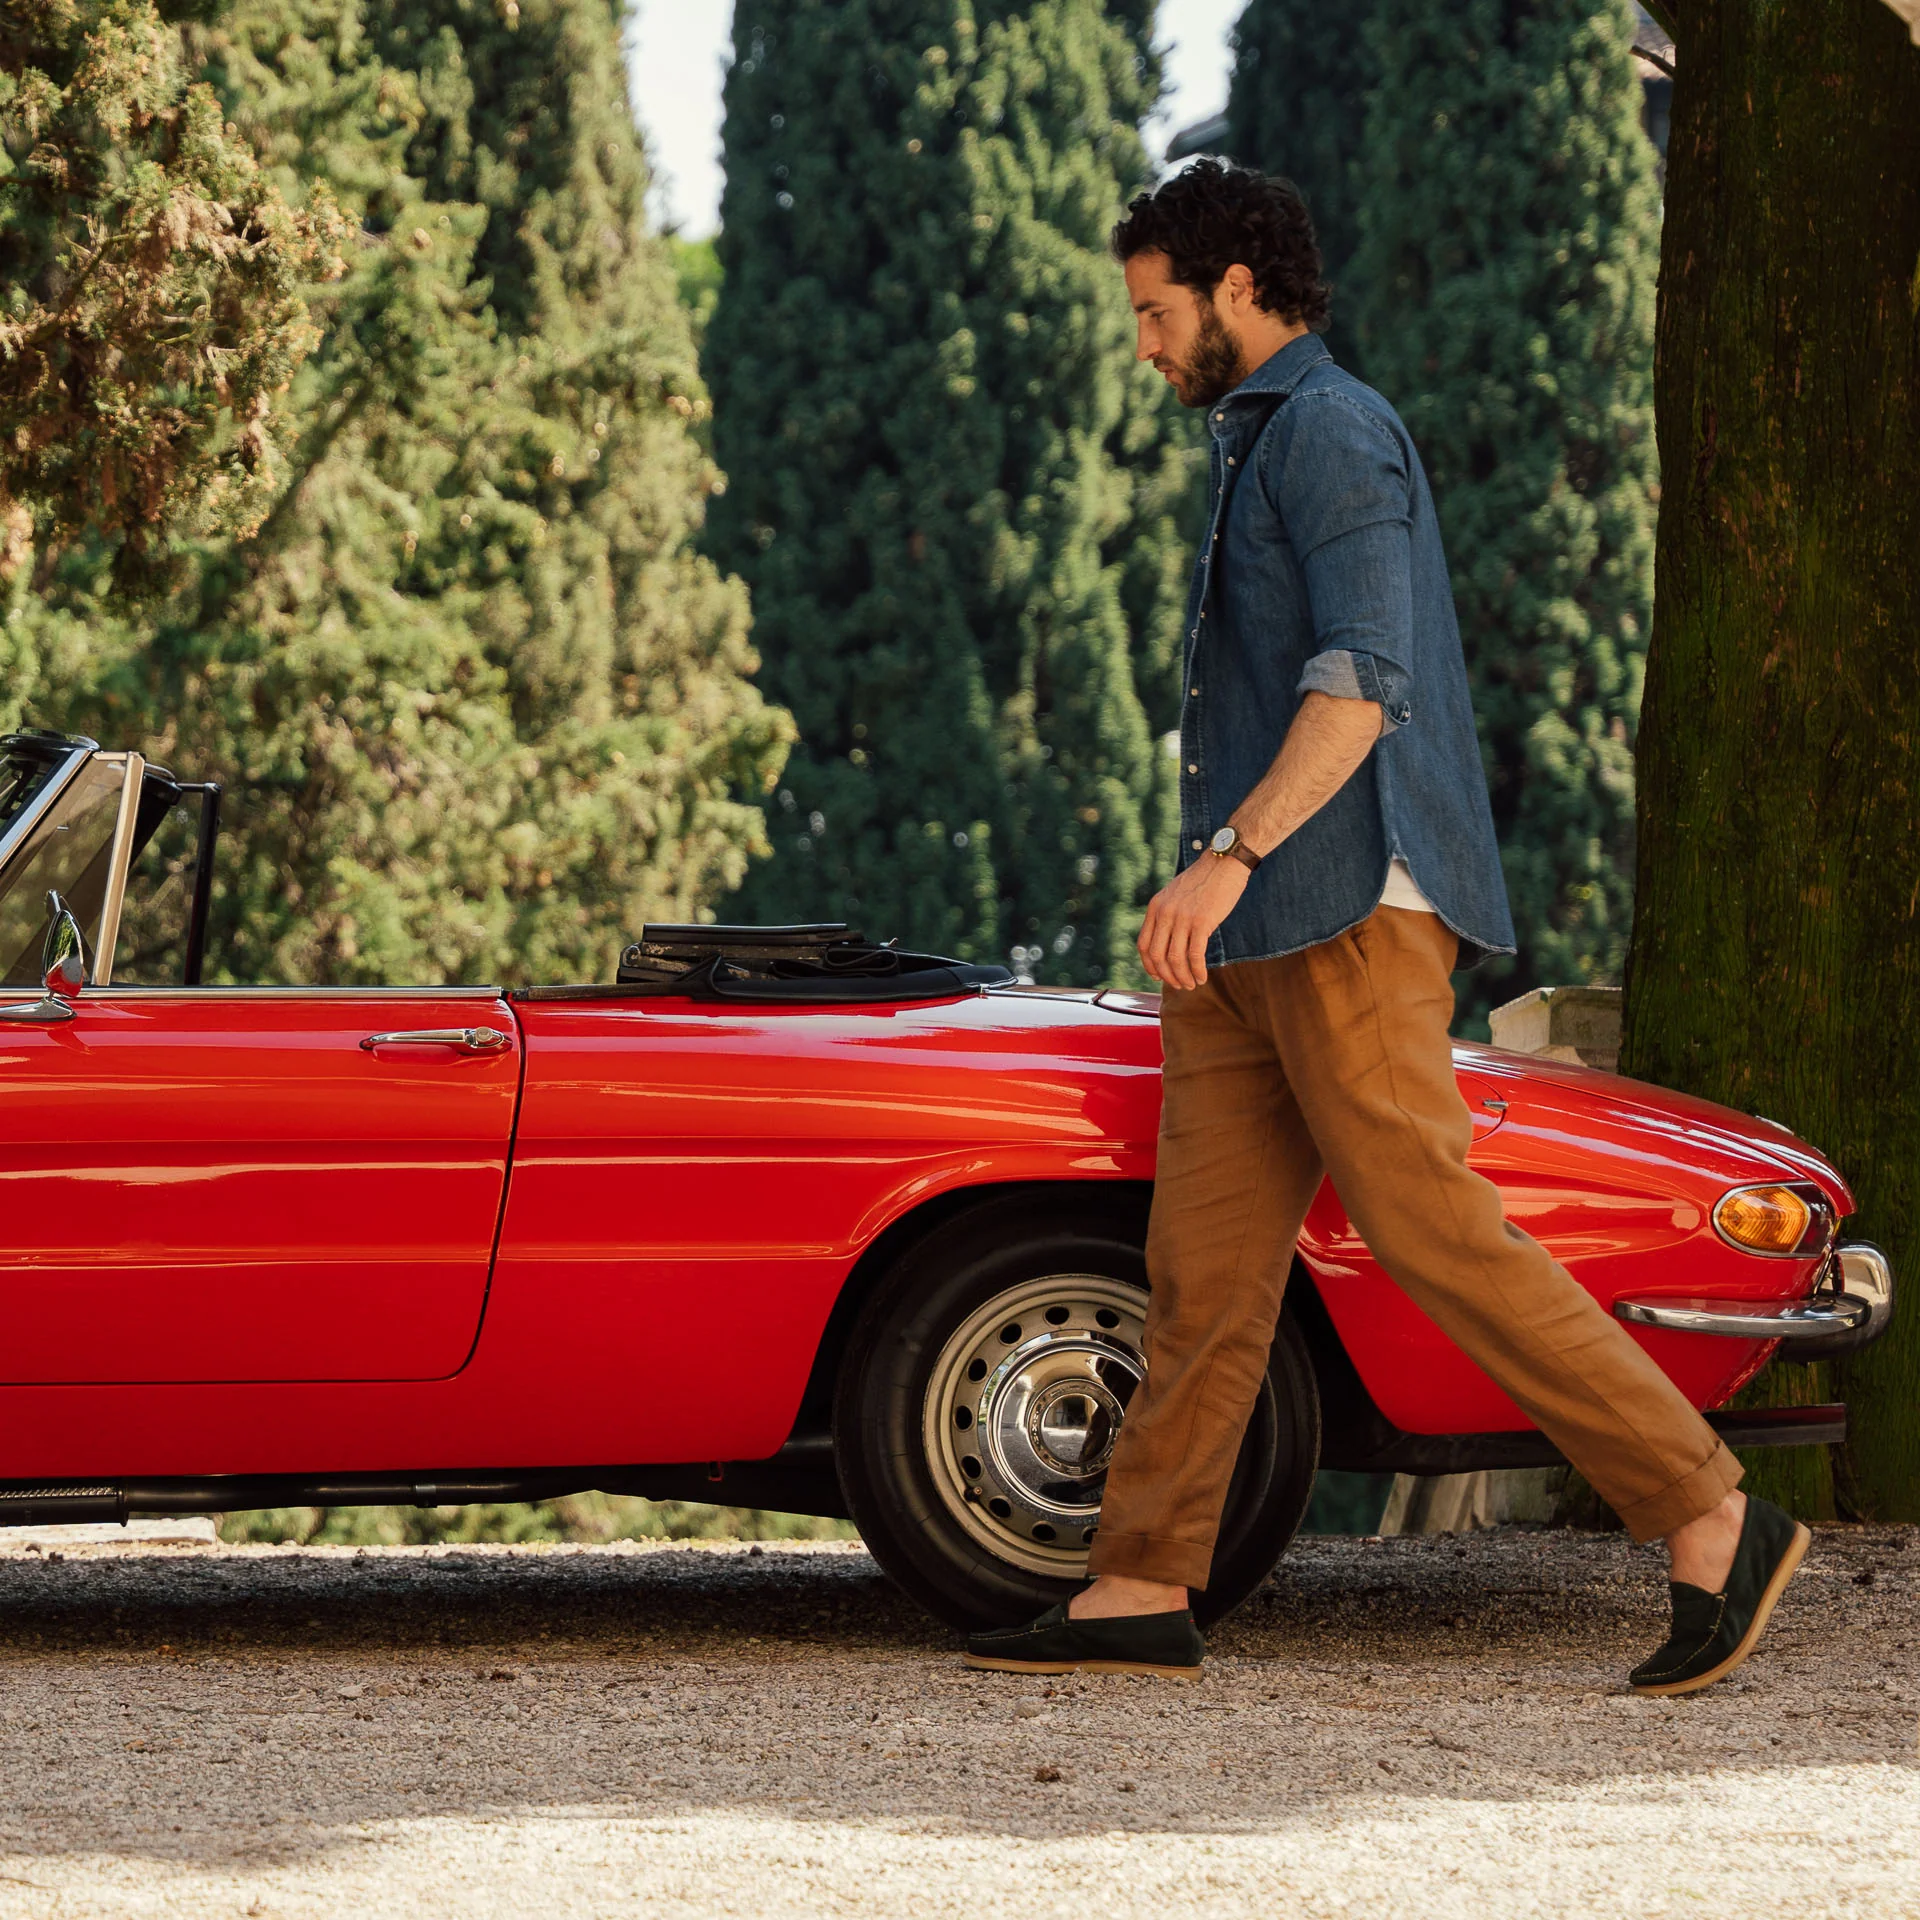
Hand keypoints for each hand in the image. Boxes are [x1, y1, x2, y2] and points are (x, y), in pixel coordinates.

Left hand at [1137, 854, 1249, 990]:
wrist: (1224, 862)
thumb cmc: (1204, 880)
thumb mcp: (1175, 894)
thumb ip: (1168, 914)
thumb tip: (1167, 942)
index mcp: (1155, 907)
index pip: (1144, 945)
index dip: (1149, 966)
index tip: (1158, 976)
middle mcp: (1165, 913)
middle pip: (1157, 956)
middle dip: (1167, 976)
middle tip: (1180, 985)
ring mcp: (1182, 918)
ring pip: (1175, 959)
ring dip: (1183, 977)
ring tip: (1192, 984)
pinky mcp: (1202, 922)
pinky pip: (1195, 955)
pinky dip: (1197, 971)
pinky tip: (1203, 977)